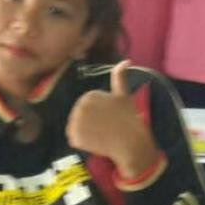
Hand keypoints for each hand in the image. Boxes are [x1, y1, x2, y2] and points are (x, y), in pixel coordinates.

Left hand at [65, 61, 160, 178]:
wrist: (131, 141)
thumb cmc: (129, 118)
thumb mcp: (123, 94)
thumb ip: (120, 77)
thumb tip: (125, 61)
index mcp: (89, 95)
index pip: (86, 108)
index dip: (98, 115)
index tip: (109, 119)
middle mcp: (79, 106)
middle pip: (79, 117)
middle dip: (90, 124)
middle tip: (106, 129)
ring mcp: (76, 121)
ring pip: (76, 128)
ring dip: (86, 133)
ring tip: (101, 136)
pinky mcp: (75, 136)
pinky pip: (74, 140)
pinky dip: (82, 143)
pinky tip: (95, 143)